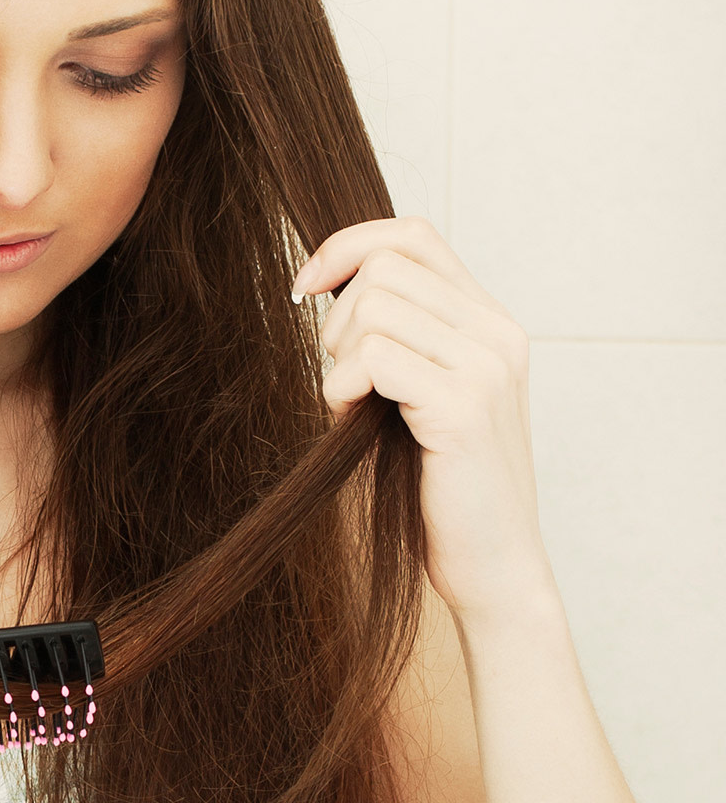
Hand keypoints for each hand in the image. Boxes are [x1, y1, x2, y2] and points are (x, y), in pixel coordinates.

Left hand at [294, 216, 554, 621]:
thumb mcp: (414, 393)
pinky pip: (375, 358)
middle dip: (337, 320)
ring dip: (339, 358)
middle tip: (342, 382)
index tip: (305, 290)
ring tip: (352, 407)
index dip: (346, 248)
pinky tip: (351, 424)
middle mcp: (497, 333)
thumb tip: (322, 285)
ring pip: (376, 304)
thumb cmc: (436, 485)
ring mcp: (487, 367)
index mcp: (488, 321)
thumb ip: (393, 337)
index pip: (412, 235)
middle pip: (385, 265)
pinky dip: (342, 389)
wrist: (491, 567)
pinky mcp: (464, 408)